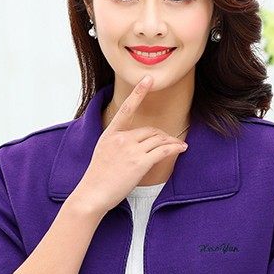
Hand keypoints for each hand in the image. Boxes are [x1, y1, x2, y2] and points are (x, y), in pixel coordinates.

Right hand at [75, 77, 188, 215]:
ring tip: (179, 146)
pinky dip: (175, 149)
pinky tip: (181, 149)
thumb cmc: (98, 178)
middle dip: (162, 136)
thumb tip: (134, 144)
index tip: (148, 79)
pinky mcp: (140, 163)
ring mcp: (130, 150)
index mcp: (111, 134)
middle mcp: (121, 139)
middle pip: (150, 131)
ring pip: (158, 140)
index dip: (139, 92)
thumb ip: (118, 144)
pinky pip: (163, 151)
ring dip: (171, 142)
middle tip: (170, 142)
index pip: (127, 109)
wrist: (92, 194)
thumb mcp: (103, 153)